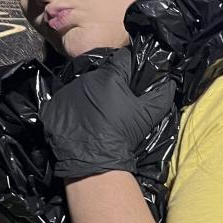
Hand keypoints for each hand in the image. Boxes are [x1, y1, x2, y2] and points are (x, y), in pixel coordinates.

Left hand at [40, 46, 176, 180]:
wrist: (94, 162)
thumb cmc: (123, 136)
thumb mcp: (148, 116)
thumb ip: (161, 94)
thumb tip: (170, 81)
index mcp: (109, 75)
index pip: (122, 60)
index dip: (129, 68)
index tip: (131, 79)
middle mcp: (85, 78)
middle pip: (100, 73)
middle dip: (108, 82)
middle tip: (114, 100)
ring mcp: (67, 91)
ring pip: (82, 86)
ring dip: (89, 94)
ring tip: (95, 112)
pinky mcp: (53, 105)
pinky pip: (64, 100)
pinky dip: (71, 107)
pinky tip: (79, 120)